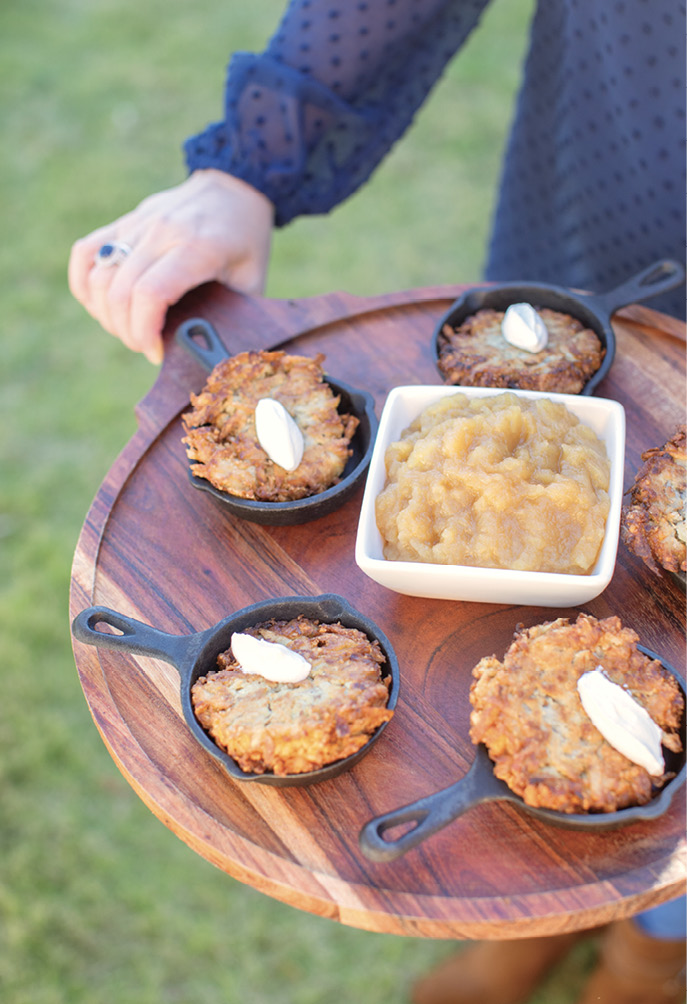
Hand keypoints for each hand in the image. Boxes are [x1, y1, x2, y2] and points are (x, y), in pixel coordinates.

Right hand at [68, 170, 273, 363]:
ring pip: (98, 275)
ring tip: (128, 329)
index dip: (144, 332)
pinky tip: (99, 305)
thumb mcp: (252, 279)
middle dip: (127, 331)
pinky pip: (85, 252)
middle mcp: (162, 232)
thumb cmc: (247, 240)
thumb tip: (212, 354)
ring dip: (105, 314)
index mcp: (197, 248)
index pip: (149, 294)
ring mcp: (138, 223)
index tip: (155, 352)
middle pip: (120, 291)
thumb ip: (234, 314)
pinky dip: (84, 284)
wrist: (234, 186)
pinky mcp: (124, 221)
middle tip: (145, 346)